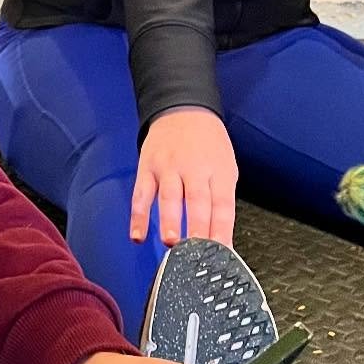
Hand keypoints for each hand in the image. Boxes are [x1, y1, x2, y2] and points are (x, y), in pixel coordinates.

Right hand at [131, 107, 236, 246]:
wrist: (183, 109)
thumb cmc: (208, 144)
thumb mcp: (226, 167)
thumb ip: (221, 199)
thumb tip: (220, 238)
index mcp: (218, 172)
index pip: (223, 206)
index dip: (222, 231)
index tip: (222, 254)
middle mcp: (194, 169)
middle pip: (197, 202)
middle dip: (197, 228)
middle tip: (196, 251)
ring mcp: (168, 168)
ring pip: (169, 197)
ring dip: (169, 221)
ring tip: (171, 242)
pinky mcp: (148, 167)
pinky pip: (141, 194)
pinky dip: (138, 215)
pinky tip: (137, 234)